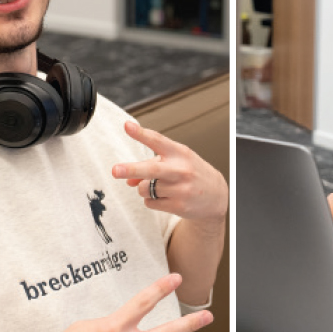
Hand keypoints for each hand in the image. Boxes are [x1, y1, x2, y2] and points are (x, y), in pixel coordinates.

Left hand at [112, 121, 227, 221]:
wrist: (216, 196)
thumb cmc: (193, 173)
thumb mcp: (176, 162)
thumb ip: (151, 164)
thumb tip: (128, 179)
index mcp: (179, 153)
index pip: (157, 140)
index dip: (140, 133)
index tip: (127, 126)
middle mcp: (181, 170)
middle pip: (151, 169)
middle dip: (131, 169)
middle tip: (115, 170)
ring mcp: (180, 189)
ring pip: (144, 188)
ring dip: (143, 188)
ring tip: (159, 187)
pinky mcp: (178, 205)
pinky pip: (150, 202)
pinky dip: (151, 200)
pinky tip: (165, 197)